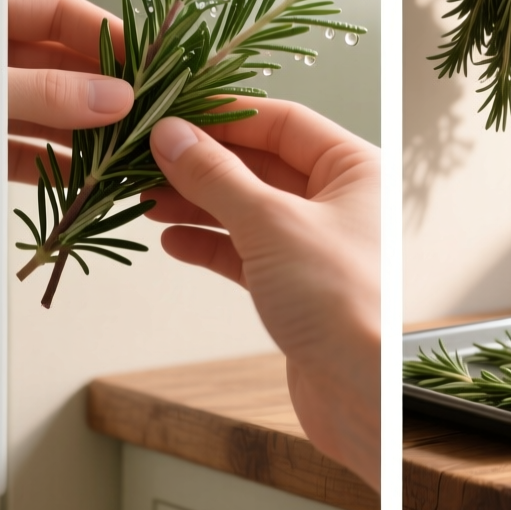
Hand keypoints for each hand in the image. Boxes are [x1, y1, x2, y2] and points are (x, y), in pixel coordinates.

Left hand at [7, 0, 133, 181]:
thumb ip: (44, 91)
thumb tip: (113, 97)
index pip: (58, 13)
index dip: (106, 32)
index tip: (149, 58)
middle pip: (60, 66)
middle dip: (105, 90)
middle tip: (149, 110)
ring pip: (49, 113)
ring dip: (87, 132)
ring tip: (129, 147)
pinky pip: (25, 152)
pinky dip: (53, 165)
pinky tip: (86, 178)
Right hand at [144, 101, 379, 490]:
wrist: (364, 394)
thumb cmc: (343, 301)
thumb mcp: (270, 223)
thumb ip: (216, 175)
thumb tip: (171, 135)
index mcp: (356, 168)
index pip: (282, 121)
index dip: (223, 116)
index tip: (171, 115)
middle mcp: (342, 201)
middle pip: (261, 164)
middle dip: (202, 162)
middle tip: (146, 158)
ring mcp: (318, 245)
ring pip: (248, 209)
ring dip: (197, 202)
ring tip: (146, 198)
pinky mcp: (298, 288)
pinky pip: (246, 251)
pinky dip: (210, 244)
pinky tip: (173, 240)